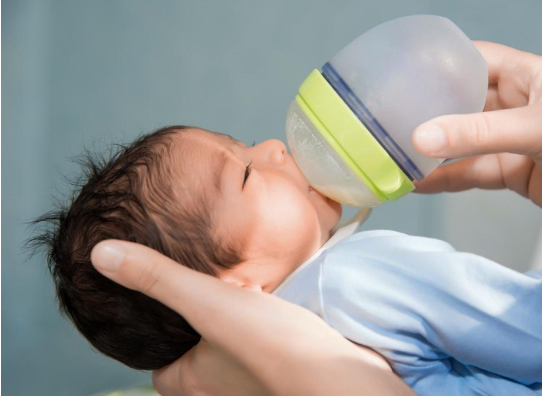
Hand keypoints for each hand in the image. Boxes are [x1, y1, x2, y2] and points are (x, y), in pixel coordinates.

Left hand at [90, 240, 412, 394]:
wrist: (342, 371)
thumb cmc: (268, 345)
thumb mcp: (206, 303)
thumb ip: (158, 279)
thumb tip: (101, 255)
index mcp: (190, 380)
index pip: (157, 362)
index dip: (154, 335)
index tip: (158, 304)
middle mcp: (219, 385)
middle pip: (194, 348)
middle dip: (195, 320)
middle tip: (195, 281)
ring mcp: (252, 377)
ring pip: (229, 341)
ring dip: (229, 314)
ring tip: (229, 279)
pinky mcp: (282, 362)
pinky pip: (259, 336)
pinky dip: (258, 315)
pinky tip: (266, 288)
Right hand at [413, 41, 541, 245]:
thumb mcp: (540, 129)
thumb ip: (479, 134)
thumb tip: (422, 137)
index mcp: (529, 77)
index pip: (476, 60)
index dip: (442, 64)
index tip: (405, 74)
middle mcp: (519, 106)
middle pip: (463, 103)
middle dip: (430, 111)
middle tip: (393, 120)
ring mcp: (515, 142)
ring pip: (464, 142)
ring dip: (434, 150)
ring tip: (398, 154)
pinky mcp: (515, 174)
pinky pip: (472, 172)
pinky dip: (446, 178)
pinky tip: (420, 183)